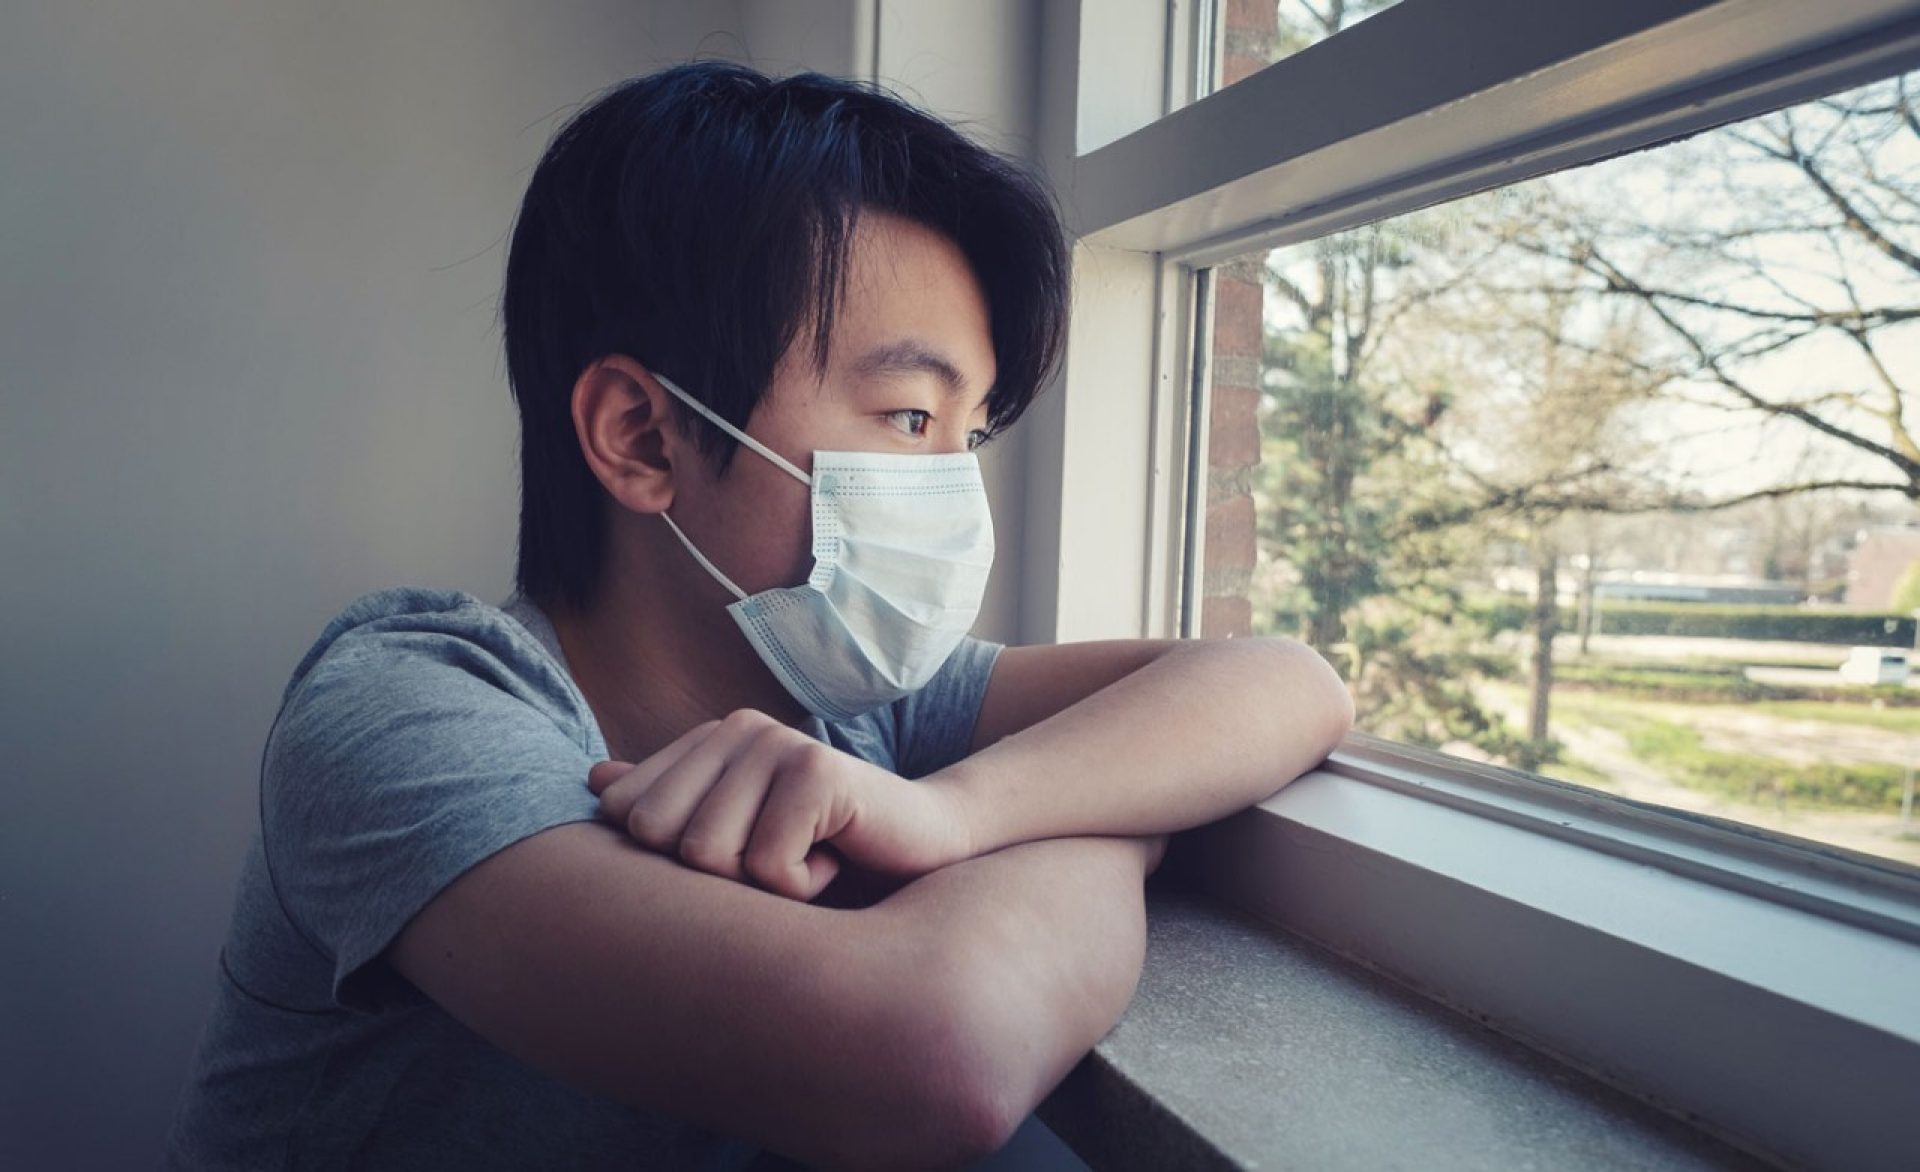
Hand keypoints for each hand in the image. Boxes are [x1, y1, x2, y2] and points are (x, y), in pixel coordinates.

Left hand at [587, 709, 975, 901]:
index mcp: (712, 738)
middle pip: (659, 838)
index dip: (677, 861)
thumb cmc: (828, 849)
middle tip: (778, 857)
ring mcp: (779, 745)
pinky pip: (767, 867)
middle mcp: (739, 728)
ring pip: (709, 856)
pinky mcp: (817, 773)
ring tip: (808, 856)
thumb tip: (597, 780)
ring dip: (764, 885)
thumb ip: (673, 801)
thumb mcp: (741, 833)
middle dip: (717, 876)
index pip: (628, 814)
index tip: (746, 850)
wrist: (926, 845)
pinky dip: (805, 886)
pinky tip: (837, 857)